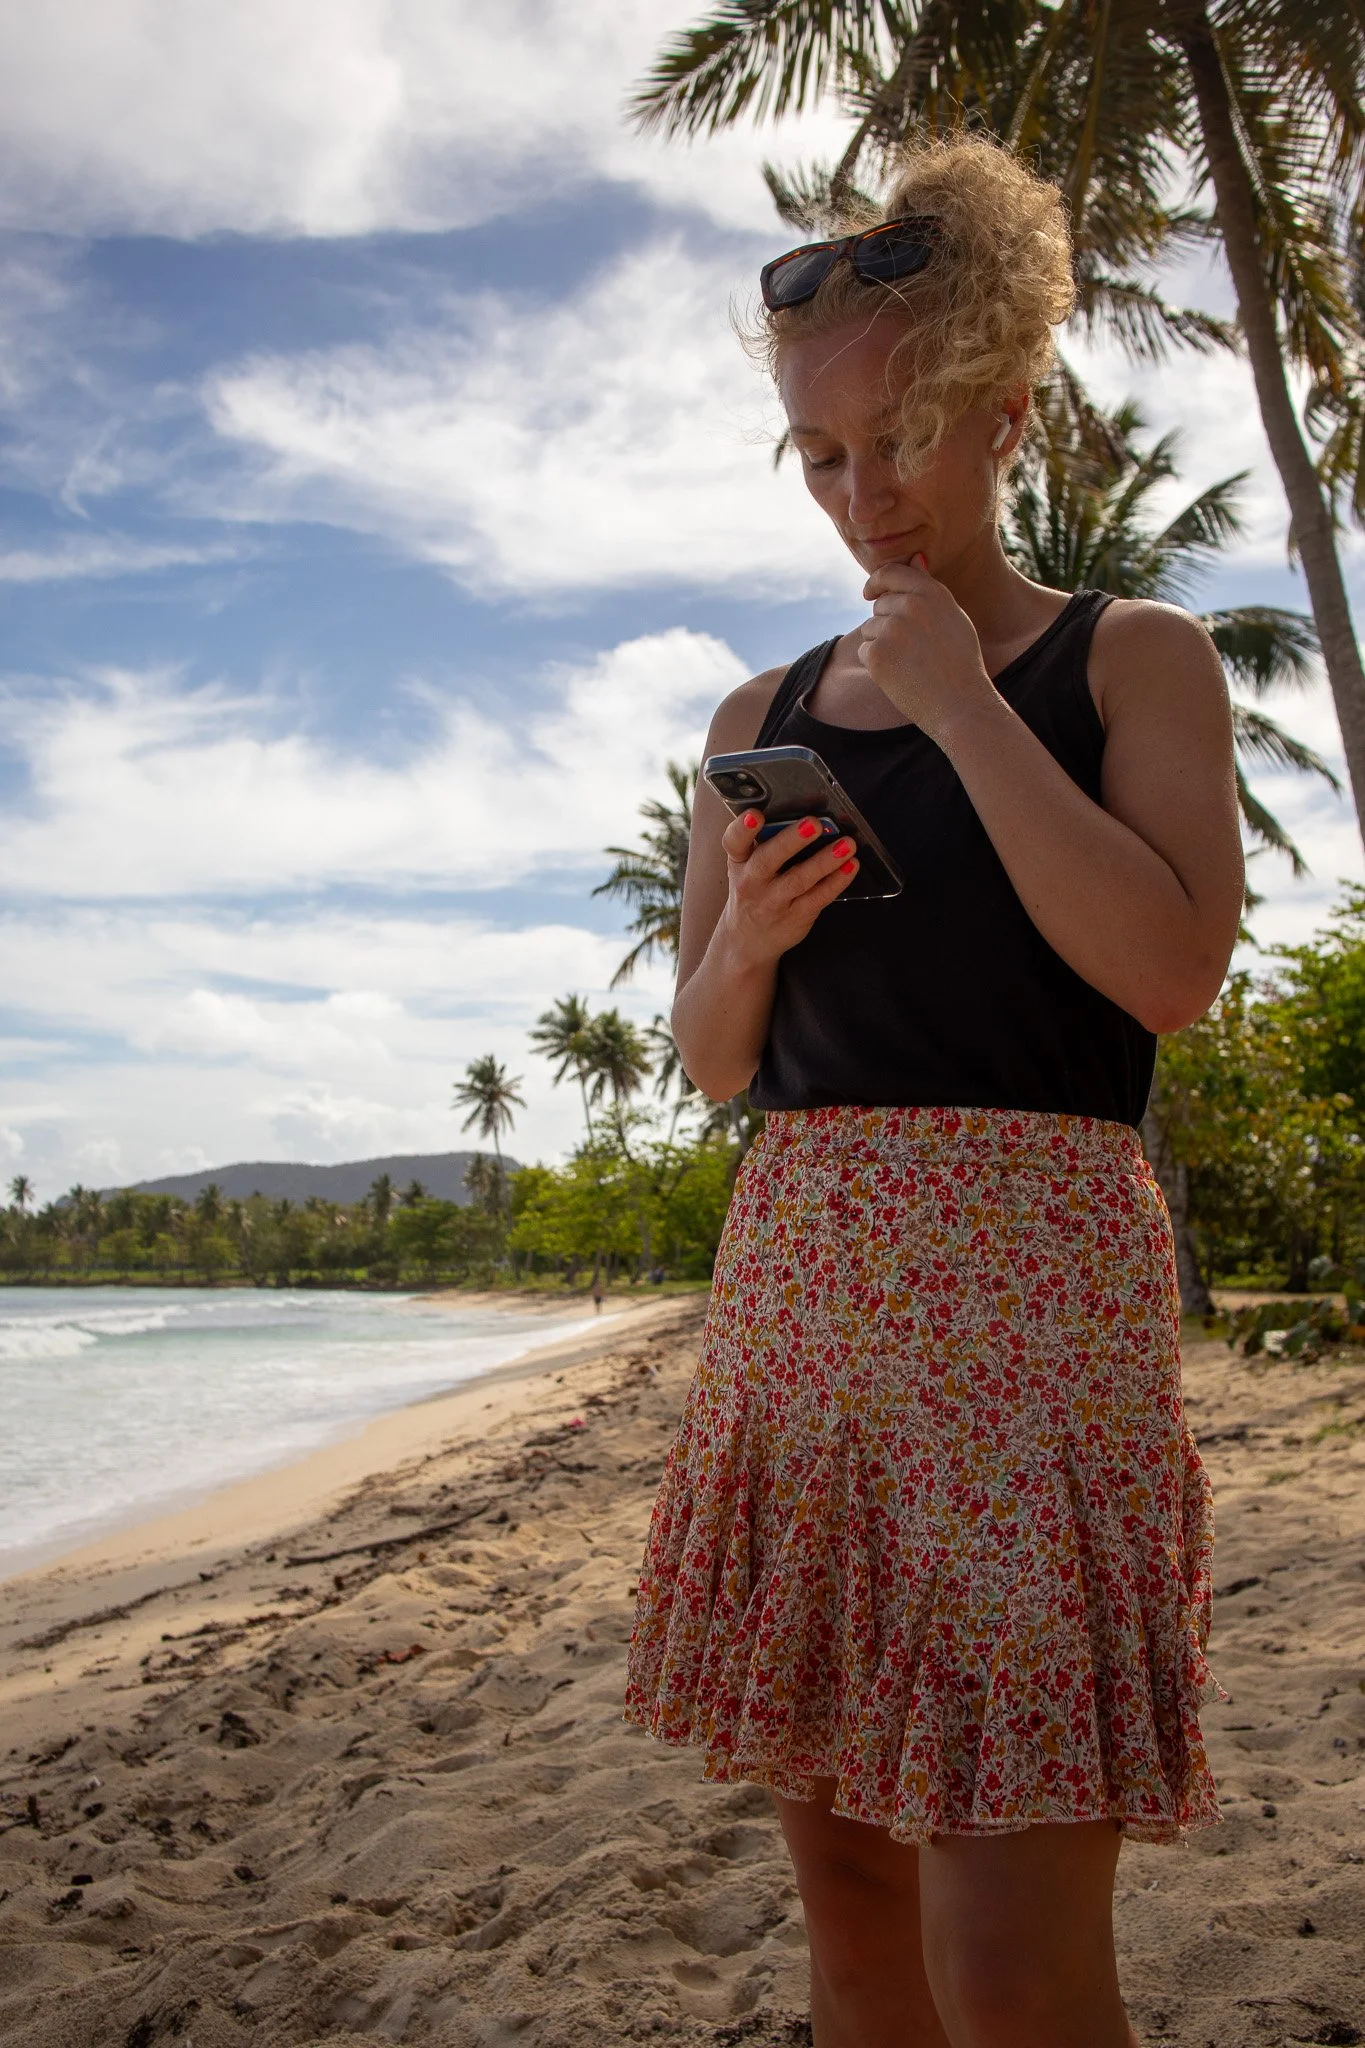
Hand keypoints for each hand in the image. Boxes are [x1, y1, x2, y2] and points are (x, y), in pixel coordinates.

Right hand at [718, 810, 858, 966]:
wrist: (747, 939)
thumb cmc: (753, 890)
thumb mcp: (748, 866)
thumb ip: (769, 842)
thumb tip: (810, 818)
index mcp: (740, 860)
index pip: (734, 841)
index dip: (743, 828)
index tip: (756, 814)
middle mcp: (752, 881)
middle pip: (768, 860)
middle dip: (791, 841)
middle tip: (813, 824)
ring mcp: (773, 902)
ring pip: (799, 880)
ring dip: (824, 861)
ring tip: (846, 844)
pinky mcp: (795, 916)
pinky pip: (818, 898)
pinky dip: (836, 882)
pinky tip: (850, 867)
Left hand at [858, 554, 998, 742]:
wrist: (960, 704)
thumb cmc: (960, 663)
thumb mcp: (953, 617)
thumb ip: (929, 588)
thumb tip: (915, 558)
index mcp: (931, 592)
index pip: (891, 572)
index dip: (876, 582)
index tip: (869, 592)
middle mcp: (911, 605)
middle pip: (878, 605)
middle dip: (886, 623)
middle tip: (912, 650)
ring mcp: (892, 629)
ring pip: (869, 630)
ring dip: (881, 645)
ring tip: (909, 664)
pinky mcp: (877, 653)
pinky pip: (864, 651)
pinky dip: (876, 665)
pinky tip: (900, 676)